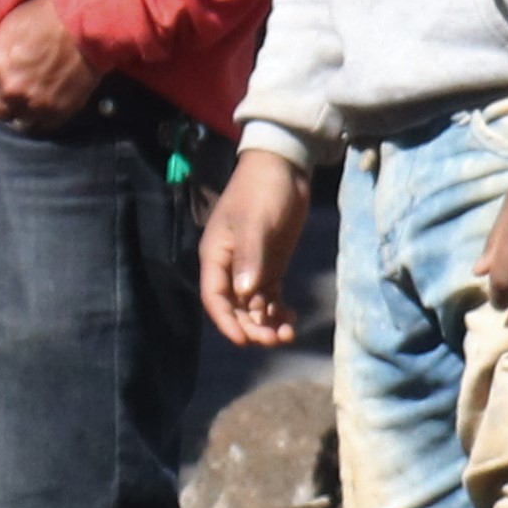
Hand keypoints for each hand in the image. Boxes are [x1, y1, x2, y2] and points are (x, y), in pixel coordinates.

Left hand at [0, 0, 103, 130]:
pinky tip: (45, 106)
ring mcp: (34, 103)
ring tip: (30, 103)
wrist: (87, 23)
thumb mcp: (10, 26)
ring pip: (18, 122)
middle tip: (11, 95)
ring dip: (21, 113)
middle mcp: (10, 89)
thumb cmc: (47, 15)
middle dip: (0, 103)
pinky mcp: (58, 112)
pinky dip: (41, 118)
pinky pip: (42, 126)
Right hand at [199, 149, 312, 346]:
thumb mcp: (255, 223)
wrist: (283, 168)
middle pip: (236, 308)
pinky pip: (271, 297)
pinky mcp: (270, 265)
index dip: (227, 322)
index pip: (215, 297)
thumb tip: (246, 293)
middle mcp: (230, 267)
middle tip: (275, 340)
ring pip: (254, 307)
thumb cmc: (261, 191)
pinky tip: (292, 319)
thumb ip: (250, 257)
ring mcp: (251, 267)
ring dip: (268, 323)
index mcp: (216, 255)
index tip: (244, 340)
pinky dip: (279, 312)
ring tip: (288, 333)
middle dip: (253, 327)